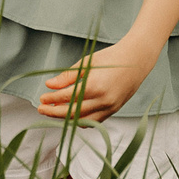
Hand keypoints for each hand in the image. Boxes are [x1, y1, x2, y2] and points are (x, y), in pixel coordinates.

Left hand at [38, 37, 159, 122]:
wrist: (137, 60)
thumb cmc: (111, 58)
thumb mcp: (87, 63)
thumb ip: (68, 76)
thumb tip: (49, 85)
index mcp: (95, 85)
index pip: (67, 97)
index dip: (52, 99)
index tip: (41, 98)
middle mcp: (103, 100)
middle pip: (73, 112)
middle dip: (54, 112)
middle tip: (41, 109)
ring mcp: (110, 107)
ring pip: (83, 120)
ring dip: (66, 118)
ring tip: (55, 111)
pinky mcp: (114, 110)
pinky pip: (94, 121)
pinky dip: (81, 120)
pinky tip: (71, 113)